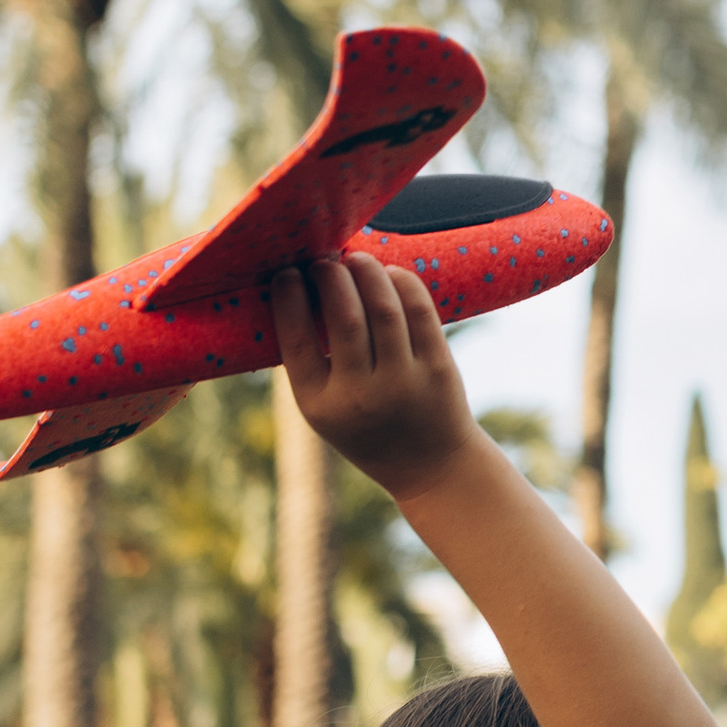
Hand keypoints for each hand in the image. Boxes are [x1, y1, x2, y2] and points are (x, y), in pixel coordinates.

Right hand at [269, 253, 479, 499]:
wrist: (430, 466)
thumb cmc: (367, 428)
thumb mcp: (325, 410)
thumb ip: (311, 362)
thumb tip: (300, 287)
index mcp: (320, 406)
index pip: (296, 341)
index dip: (288, 299)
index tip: (288, 273)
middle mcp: (361, 395)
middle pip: (343, 317)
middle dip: (330, 276)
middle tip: (325, 262)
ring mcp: (403, 382)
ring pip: (383, 308)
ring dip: (366, 272)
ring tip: (355, 260)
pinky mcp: (438, 369)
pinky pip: (419, 312)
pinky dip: (402, 284)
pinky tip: (389, 274)